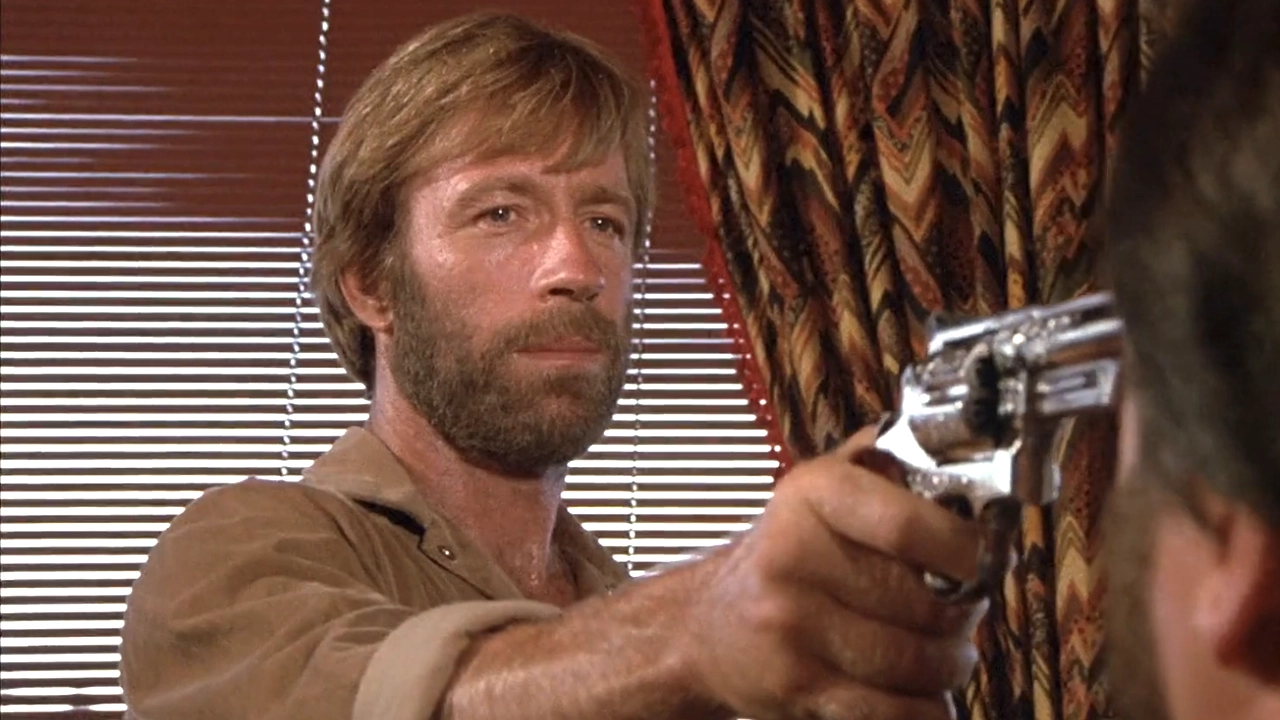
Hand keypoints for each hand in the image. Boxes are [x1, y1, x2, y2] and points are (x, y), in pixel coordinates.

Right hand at [683, 424, 987, 719]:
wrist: (706, 624)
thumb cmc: (783, 555)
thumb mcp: (821, 489)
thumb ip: (885, 460)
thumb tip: (965, 448)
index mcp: (811, 495)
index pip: (907, 526)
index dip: (965, 549)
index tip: (985, 558)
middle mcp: (794, 556)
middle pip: (927, 603)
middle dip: (964, 615)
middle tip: (962, 610)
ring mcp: (793, 625)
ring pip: (919, 663)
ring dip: (949, 665)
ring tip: (939, 651)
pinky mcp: (797, 685)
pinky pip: (896, 711)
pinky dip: (924, 709)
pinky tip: (919, 693)